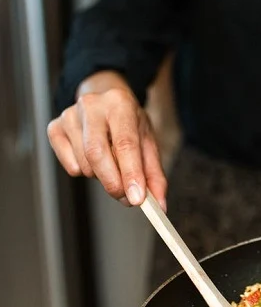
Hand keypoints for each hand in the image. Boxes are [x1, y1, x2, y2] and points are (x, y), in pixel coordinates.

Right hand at [47, 71, 166, 208]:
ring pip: (84, 164)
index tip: (137, 199)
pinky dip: (85, 172)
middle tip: (126, 197)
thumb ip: (154, 174)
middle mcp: (92, 105)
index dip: (131, 173)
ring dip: (101, 177)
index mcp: (120, 104)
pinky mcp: (55, 128)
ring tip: (112, 167)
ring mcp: (70, 115)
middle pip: (97, 153)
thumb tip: (159, 204)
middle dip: (113, 182)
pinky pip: (70, 166)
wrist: (106, 102)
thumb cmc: (129, 124)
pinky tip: (93, 159)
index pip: (125, 143)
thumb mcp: (147, 142)